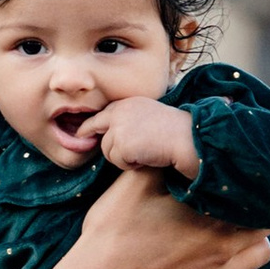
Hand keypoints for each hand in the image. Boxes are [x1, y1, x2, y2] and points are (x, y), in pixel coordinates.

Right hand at [36, 168, 267, 268]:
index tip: (240, 182)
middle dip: (255, 214)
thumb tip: (187, 129)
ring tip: (237, 234)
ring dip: (253, 244)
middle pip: (264, 225)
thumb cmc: (112, 230)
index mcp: (209, 213)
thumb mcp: (134, 183)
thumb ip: (165, 158)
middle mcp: (223, 245)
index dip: (250, 186)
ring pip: (261, 257)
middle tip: (238, 207)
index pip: (252, 196)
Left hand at [84, 96, 199, 180]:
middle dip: (90, 134)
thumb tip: (113, 133)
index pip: (104, 112)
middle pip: (97, 127)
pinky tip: (144, 158)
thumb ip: (131, 119)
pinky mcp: (121, 144)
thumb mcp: (150, 115)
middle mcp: (120, 112)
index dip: (93, 123)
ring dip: (122, 157)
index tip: (83, 131)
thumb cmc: (175, 131)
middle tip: (83, 139)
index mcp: (128, 103)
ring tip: (142, 153)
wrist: (186, 138)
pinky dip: (129, 165)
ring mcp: (119, 127)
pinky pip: (117, 161)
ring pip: (106, 149)